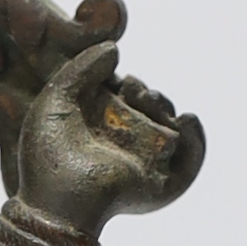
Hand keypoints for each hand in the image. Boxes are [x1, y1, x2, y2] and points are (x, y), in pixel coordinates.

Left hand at [15, 41, 204, 234]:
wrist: (58, 196)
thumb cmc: (48, 154)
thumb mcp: (57, 99)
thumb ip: (83, 68)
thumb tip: (115, 49)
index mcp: (101, 132)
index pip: (128, 103)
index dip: (130, 86)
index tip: (119, 80)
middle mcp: (125, 150)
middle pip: (153, 113)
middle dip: (148, 94)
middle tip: (131, 88)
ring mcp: (145, 167)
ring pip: (171, 130)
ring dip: (163, 106)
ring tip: (146, 97)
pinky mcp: (161, 185)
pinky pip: (191, 163)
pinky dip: (197, 140)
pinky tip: (187, 118)